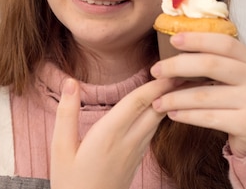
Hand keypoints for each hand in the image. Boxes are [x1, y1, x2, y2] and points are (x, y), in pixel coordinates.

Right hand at [51, 77, 176, 188]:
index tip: (169, 67)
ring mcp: (136, 152)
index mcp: (109, 135)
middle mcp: (128, 142)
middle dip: (171, 88)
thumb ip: (66, 113)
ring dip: (169, 100)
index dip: (155, 84)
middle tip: (186, 68)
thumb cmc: (70, 183)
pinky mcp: (137, 159)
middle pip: (156, 109)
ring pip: (158, 121)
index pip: (138, 102)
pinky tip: (164, 105)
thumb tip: (70, 82)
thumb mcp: (60, 148)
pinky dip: (161, 114)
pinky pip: (153, 131)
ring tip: (180, 81)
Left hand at [150, 32, 245, 155]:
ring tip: (158, 101)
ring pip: (204, 95)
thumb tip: (175, 46)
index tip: (173, 39)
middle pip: (210, 64)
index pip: (224, 42)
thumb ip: (212, 62)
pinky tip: (172, 114)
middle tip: (155, 71)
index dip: (198, 39)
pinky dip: (186, 115)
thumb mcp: (232, 77)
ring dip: (175, 97)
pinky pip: (208, 117)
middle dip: (177, 66)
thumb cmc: (238, 102)